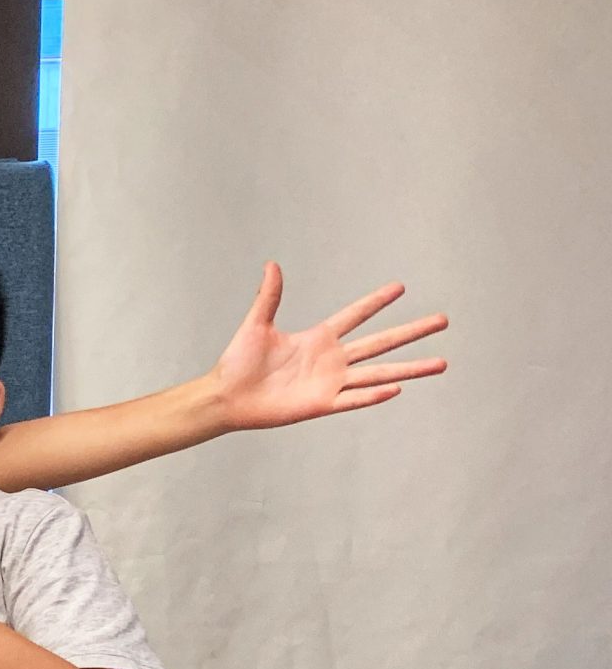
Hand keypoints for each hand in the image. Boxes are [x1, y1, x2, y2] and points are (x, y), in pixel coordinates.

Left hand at [206, 263, 448, 429]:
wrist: (226, 396)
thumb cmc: (238, 362)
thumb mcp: (256, 324)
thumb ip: (269, 297)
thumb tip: (272, 264)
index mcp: (318, 338)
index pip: (355, 315)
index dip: (376, 302)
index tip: (400, 287)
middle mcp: (331, 360)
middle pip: (380, 342)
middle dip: (412, 331)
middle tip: (443, 319)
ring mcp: (330, 383)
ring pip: (379, 373)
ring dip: (409, 368)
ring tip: (442, 362)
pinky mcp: (322, 404)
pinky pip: (354, 399)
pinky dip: (374, 395)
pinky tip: (398, 388)